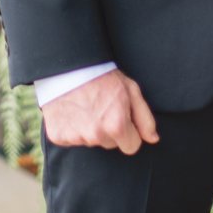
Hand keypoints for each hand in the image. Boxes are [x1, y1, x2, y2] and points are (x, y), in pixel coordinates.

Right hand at [41, 69, 160, 153]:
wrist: (68, 66)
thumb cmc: (103, 76)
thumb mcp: (131, 90)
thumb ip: (145, 118)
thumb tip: (153, 139)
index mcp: (117, 126)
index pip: (132, 146)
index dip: (129, 131)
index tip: (121, 117)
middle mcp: (96, 135)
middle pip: (110, 144)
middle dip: (109, 130)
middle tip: (101, 107)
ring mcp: (76, 137)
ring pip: (91, 142)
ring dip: (90, 129)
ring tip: (86, 107)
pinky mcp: (58, 136)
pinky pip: (71, 140)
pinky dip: (72, 129)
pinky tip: (72, 112)